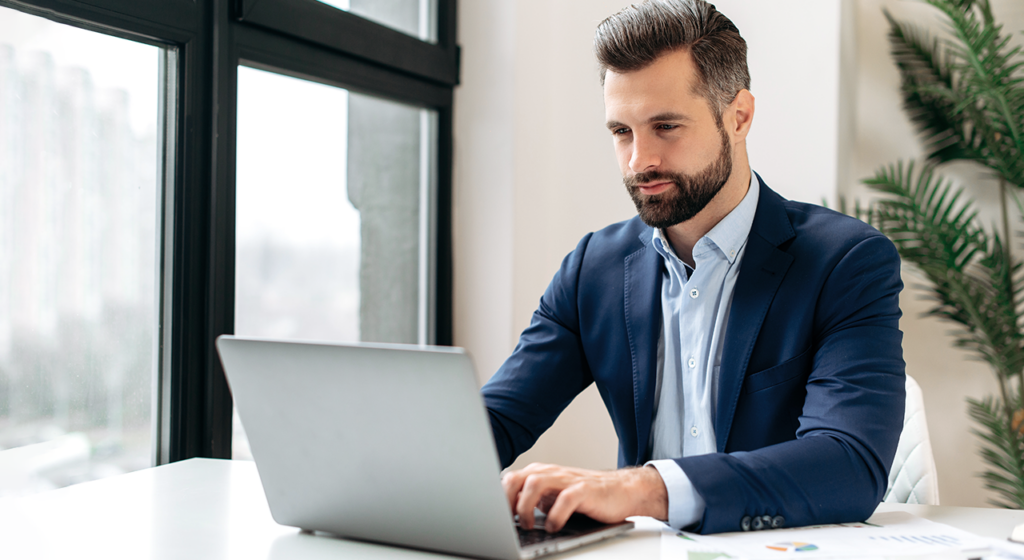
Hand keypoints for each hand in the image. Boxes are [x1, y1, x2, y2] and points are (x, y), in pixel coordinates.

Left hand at [500, 463, 667, 532]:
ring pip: (535, 483)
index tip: (494, 518)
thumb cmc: (586, 496)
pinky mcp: (585, 490)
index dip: (498, 499)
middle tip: (508, 521)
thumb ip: (532, 500)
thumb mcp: (553, 497)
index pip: (510, 480)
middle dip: (507, 500)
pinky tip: (553, 526)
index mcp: (540, 474)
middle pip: (517, 478)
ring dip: (526, 506)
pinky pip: (565, 499)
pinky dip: (555, 515)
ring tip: (528, 525)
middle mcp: (551, 473)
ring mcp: (568, 480)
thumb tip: (506, 516)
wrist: (621, 491)